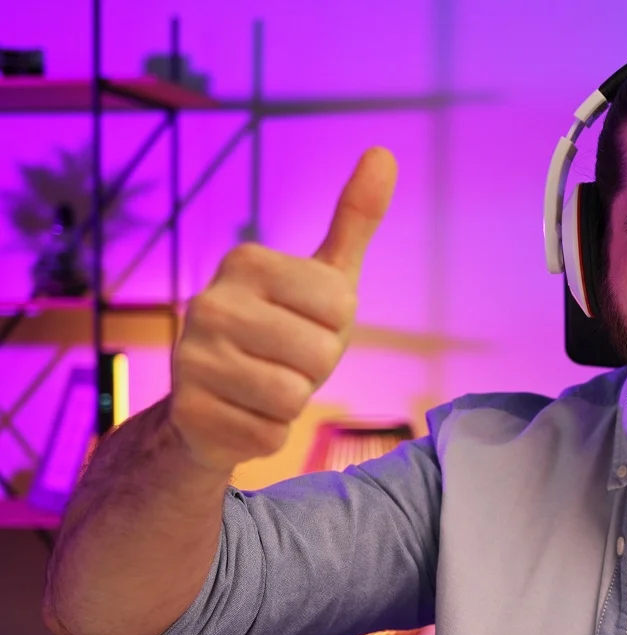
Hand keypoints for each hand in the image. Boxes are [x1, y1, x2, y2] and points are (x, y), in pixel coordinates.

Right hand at [168, 148, 397, 471]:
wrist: (214, 401)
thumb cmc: (283, 331)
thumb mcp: (326, 278)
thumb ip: (355, 219)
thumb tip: (384, 152)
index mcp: (247, 262)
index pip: (341, 307)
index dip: (335, 328)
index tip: (305, 323)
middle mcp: (209, 302)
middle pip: (320, 355)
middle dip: (315, 369)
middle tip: (283, 360)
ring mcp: (191, 358)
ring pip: (293, 397)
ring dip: (292, 403)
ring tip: (263, 386)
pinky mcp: (188, 412)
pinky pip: (269, 435)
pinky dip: (267, 433)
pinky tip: (241, 414)